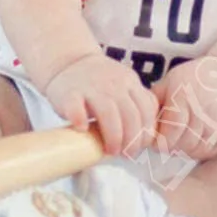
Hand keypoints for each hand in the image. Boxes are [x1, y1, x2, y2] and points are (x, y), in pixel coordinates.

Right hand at [41, 53, 159, 156]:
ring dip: (113, 137)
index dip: (146, 133)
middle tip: (126, 154)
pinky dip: (81, 121)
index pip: (147, 110)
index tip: (140, 148)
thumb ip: (136, 104)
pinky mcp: (69, 93)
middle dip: (132, 141)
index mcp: (130, 82)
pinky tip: (82, 130)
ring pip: (109, 114)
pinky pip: (76, 108)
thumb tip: (146, 139)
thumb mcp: (125, 86)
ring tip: (110, 151)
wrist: (69, 61)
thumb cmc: (100, 83)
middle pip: (131, 115)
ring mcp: (91, 86)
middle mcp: (114, 83)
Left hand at [153, 55, 216, 161]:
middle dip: (169, 146)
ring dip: (183, 149)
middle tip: (166, 139)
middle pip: (179, 146)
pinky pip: (207, 151)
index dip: (158, 142)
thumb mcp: (170, 81)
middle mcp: (200, 113)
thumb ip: (154, 100)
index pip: (167, 136)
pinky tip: (193, 140)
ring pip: (193, 151)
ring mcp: (214, 124)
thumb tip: (139, 120)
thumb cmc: (195, 77)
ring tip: (179, 139)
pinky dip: (197, 150)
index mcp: (182, 99)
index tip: (155, 138)